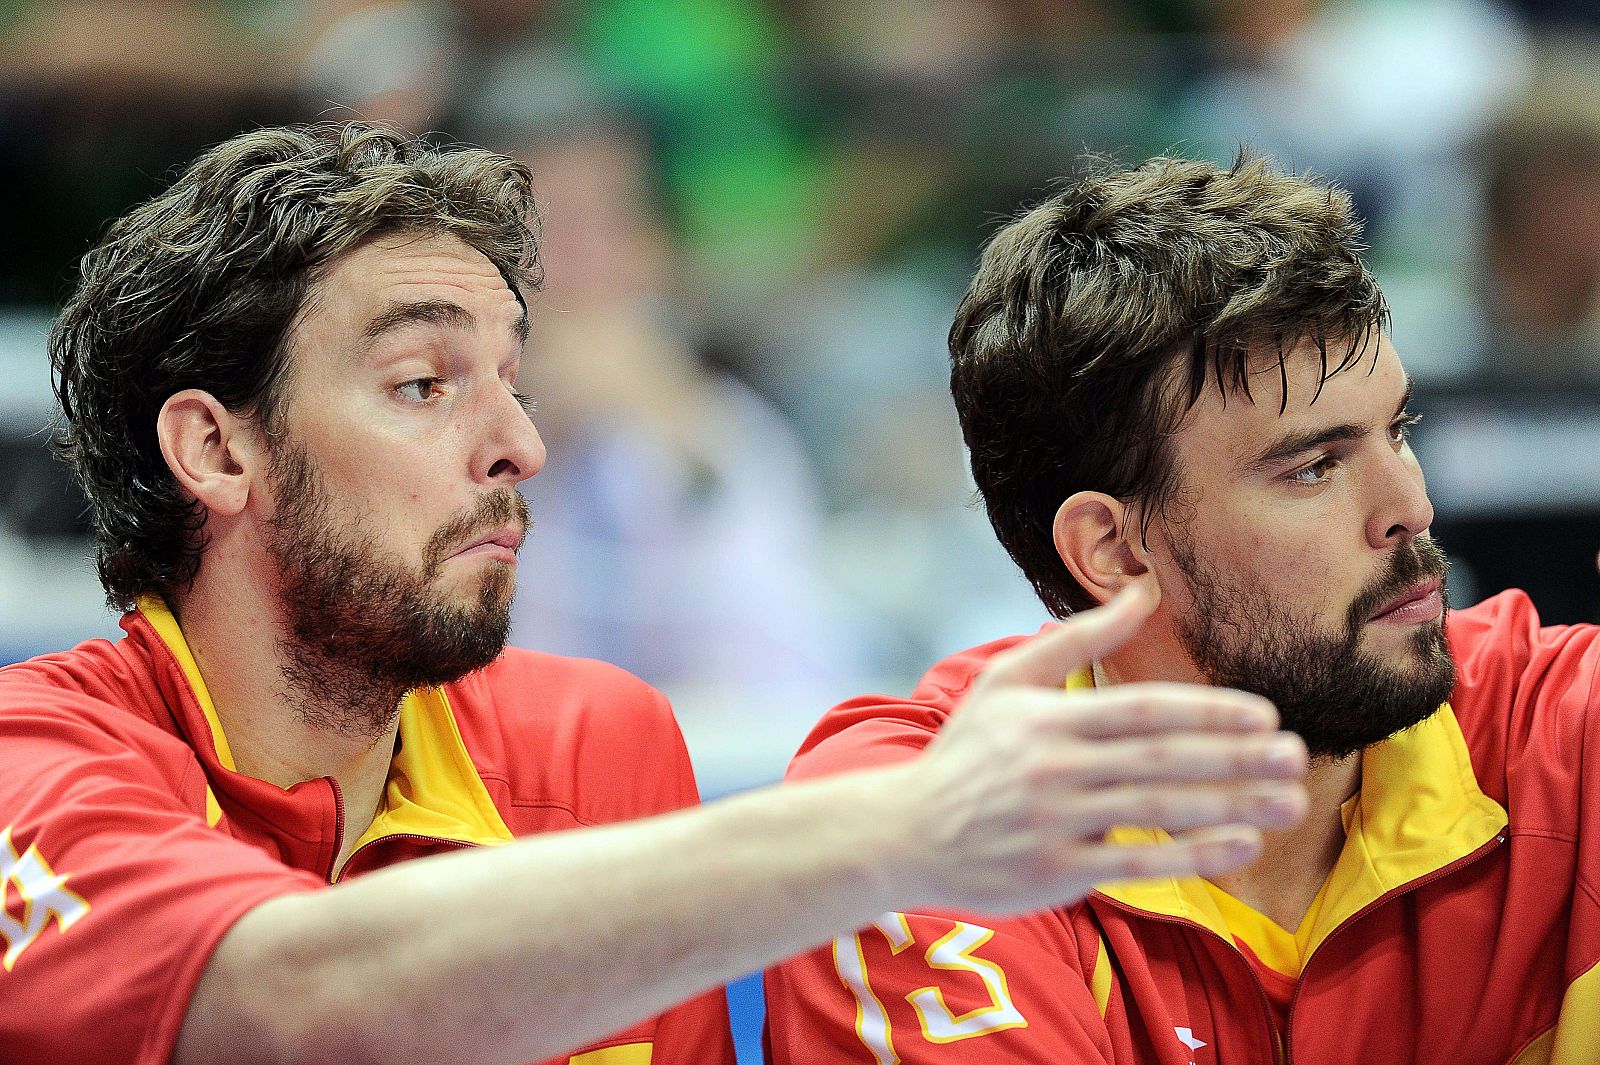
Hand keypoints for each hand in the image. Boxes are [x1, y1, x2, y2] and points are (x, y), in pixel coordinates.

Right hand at [903, 586, 1307, 914]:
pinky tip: (1242, 847)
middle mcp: (1054, 768)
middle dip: (1235, 758)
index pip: (1141, 711)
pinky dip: (1191, 855)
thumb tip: (1142, 590)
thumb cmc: (966, 753)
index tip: (1264, 715)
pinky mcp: (1057, 871)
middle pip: (1162, 759)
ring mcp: (1056, 822)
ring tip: (1288, 802)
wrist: (904, 832)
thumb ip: (1077, 636)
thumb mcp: (1007, 681)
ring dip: (1230, 805)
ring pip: (1157, 809)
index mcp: (1048, 718)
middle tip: (1295, 756)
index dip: (1207, 712)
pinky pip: (1137, 862)